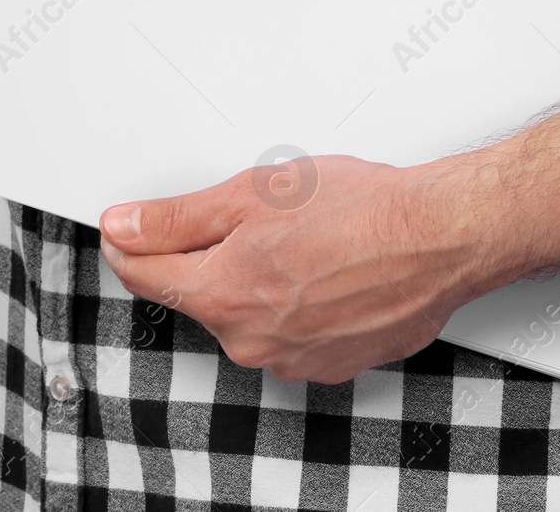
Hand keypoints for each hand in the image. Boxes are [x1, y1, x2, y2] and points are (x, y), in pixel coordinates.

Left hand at [98, 155, 501, 383]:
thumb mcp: (250, 193)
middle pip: (201, 294)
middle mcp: (251, 341)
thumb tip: (122, 227)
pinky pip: (291, 334)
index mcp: (223, 295)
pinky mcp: (329, 366)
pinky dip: (297, 306)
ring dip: (258, 283)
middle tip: (253, 217)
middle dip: (213, 257)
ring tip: (302, 242)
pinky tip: (325, 272)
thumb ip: (174, 218)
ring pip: (248, 315)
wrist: (437, 237)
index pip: (145, 276)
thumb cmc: (359, 211)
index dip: (131, 244)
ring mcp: (292, 360)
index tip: (128, 230)